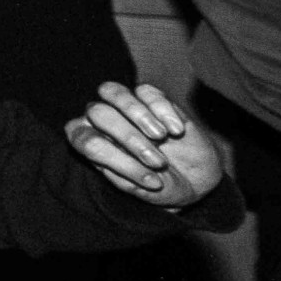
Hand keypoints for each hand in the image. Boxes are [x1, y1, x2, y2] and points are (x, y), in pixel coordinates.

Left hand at [66, 82, 224, 207]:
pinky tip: (177, 130)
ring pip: (114, 92)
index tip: (147, 178)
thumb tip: (115, 155)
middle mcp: (102, 121)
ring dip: (138, 116)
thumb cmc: (160, 185)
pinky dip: (162, 109)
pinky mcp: (151, 98)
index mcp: (90, 144)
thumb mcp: (142, 190)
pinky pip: (146, 90)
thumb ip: (123, 174)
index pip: (84, 140)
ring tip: (161, 137)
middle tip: (157, 161)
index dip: (111, 157)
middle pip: (98, 113)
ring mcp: (125, 107)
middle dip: (128, 137)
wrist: (196, 180)